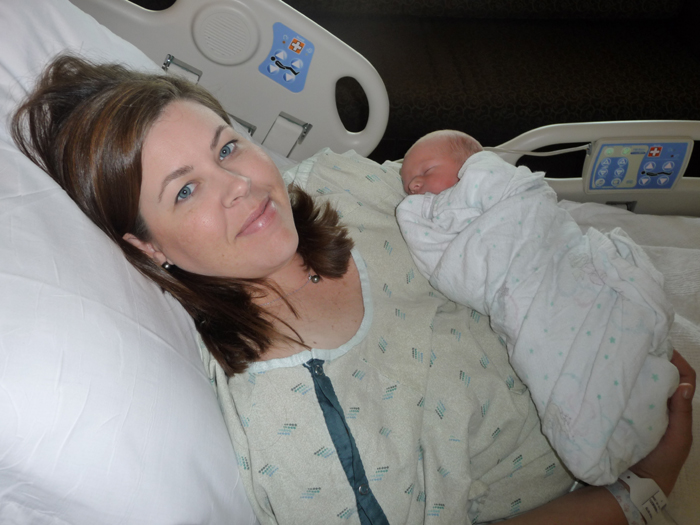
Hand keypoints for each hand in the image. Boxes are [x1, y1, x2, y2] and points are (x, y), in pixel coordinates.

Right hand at [629, 350, 694, 495]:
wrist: (635, 484)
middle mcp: (659, 406)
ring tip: (621, 358)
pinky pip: (622, 395)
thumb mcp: (677, 439)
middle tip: (636, 347)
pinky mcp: (622, 415)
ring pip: (640, 384)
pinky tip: (609, 377)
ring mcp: (640, 410)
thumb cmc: (661, 462)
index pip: (683, 379)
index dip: (676, 362)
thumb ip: (680, 414)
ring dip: (634, 371)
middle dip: (652, 361)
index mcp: (676, 410)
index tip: (660, 347)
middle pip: (661, 377)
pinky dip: (618, 385)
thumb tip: (684, 383)